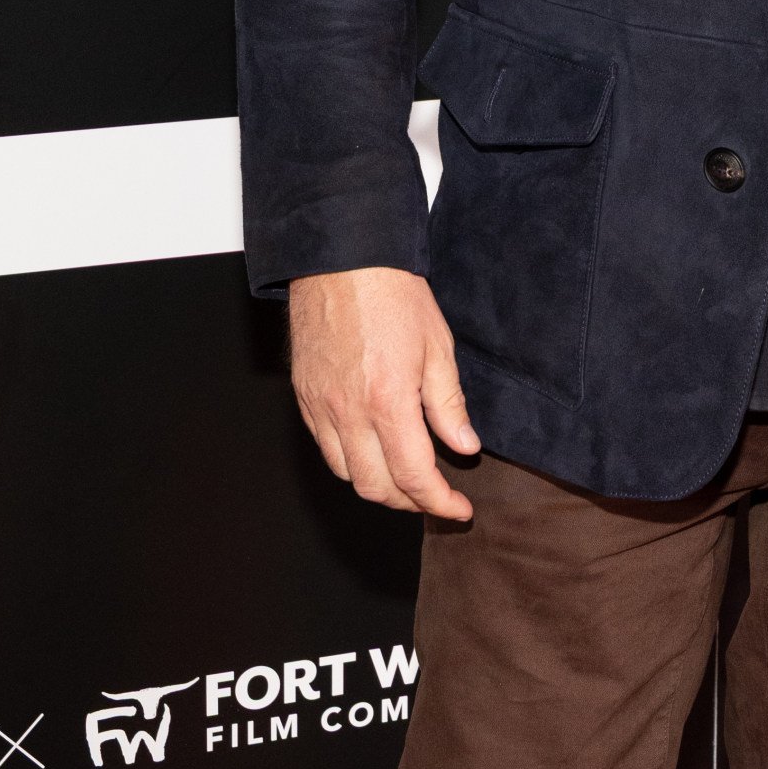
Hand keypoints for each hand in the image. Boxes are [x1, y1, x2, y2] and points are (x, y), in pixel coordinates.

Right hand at [287, 268, 480, 521]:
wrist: (341, 259)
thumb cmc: (391, 295)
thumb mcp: (437, 347)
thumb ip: (449, 405)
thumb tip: (464, 446)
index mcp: (388, 401)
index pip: (414, 477)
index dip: (439, 503)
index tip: (458, 509)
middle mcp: (348, 412)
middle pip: (376, 487)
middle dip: (410, 502)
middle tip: (435, 496)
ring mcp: (321, 406)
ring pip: (347, 474)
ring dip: (379, 486)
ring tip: (406, 477)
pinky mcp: (303, 397)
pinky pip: (325, 448)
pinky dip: (351, 462)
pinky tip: (373, 450)